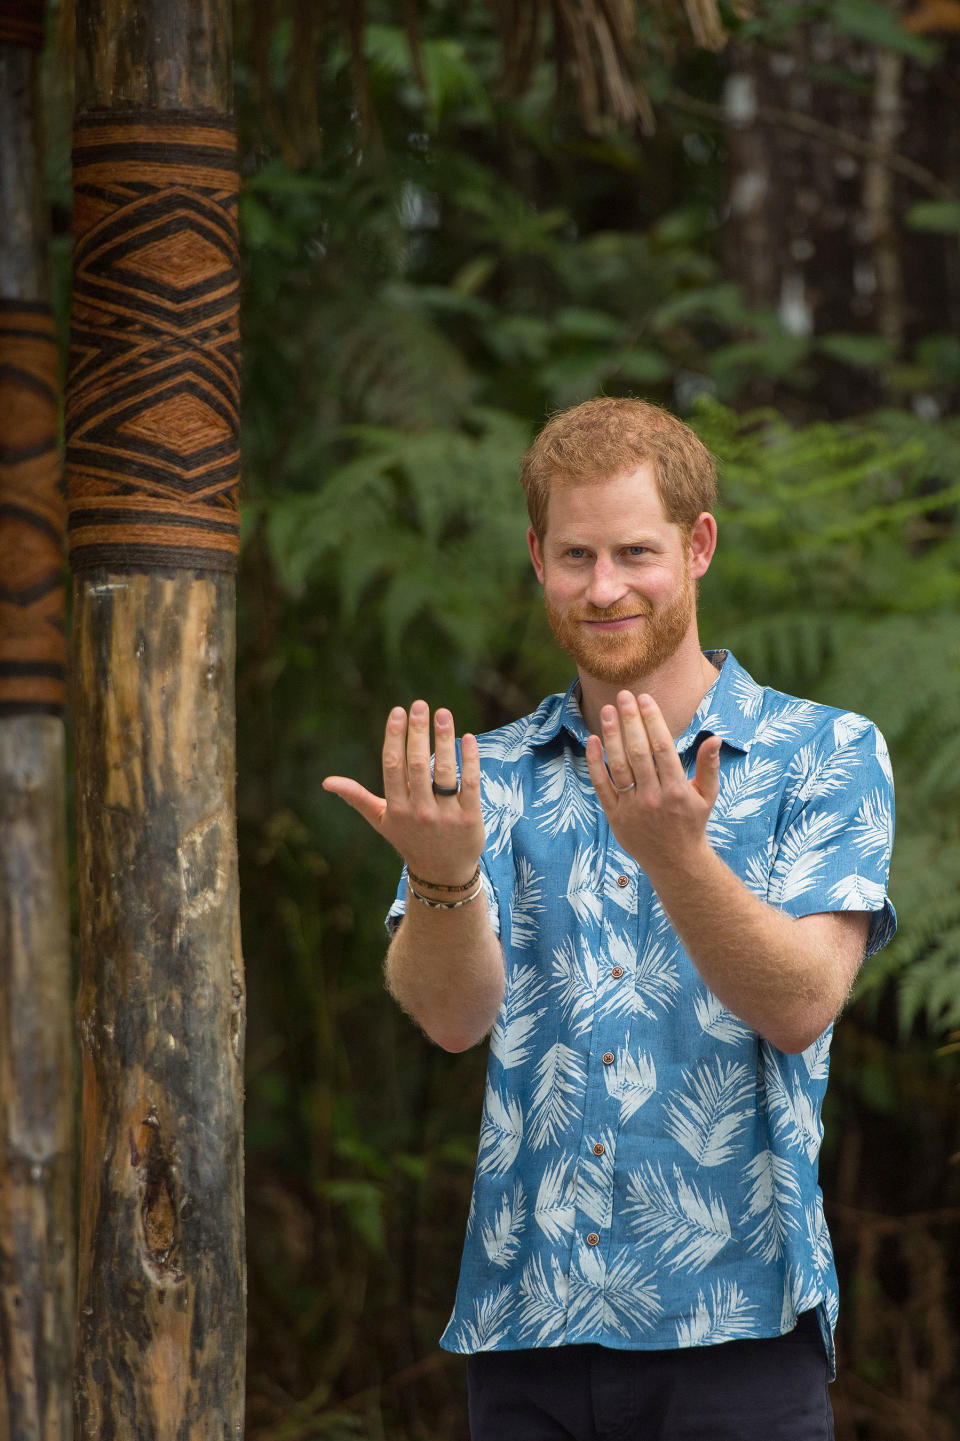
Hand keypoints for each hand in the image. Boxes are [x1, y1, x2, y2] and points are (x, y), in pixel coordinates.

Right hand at [323, 700, 484, 883]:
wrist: (442, 873)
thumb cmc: (409, 839)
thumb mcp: (381, 821)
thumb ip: (357, 798)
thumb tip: (327, 782)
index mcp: (395, 808)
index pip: (392, 766)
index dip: (394, 737)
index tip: (399, 711)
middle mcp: (418, 811)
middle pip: (417, 764)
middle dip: (418, 732)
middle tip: (421, 705)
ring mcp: (445, 816)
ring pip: (443, 771)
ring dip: (444, 739)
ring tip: (443, 713)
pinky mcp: (470, 819)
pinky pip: (470, 784)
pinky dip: (469, 760)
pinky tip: (468, 737)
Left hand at [584, 691, 721, 878]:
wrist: (674, 861)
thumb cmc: (692, 822)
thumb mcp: (707, 794)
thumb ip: (709, 765)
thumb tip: (715, 738)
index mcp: (677, 789)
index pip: (662, 748)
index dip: (652, 721)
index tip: (645, 699)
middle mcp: (653, 797)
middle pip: (638, 752)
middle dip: (630, 721)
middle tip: (623, 694)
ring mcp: (632, 807)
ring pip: (618, 765)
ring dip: (611, 736)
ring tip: (607, 710)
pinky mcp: (615, 815)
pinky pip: (601, 785)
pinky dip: (595, 763)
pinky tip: (592, 740)